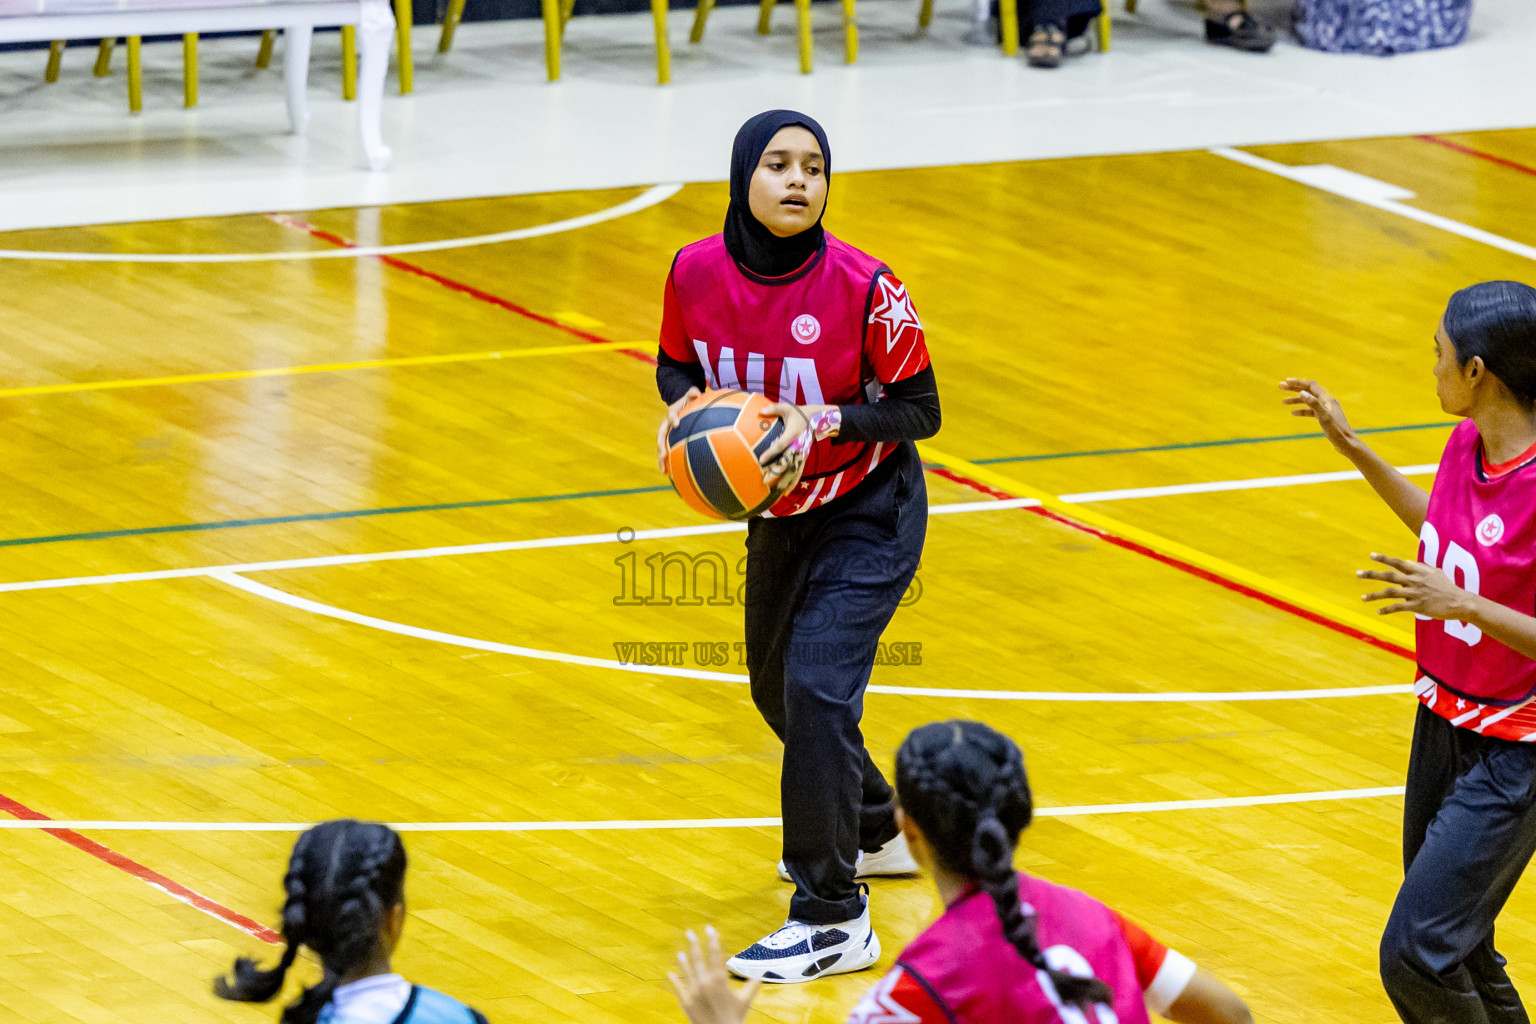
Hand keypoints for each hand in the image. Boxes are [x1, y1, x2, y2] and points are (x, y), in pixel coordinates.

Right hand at [658, 388, 701, 472]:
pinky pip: (669, 453)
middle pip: (661, 437)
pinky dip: (670, 463)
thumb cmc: (688, 401)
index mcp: (672, 413)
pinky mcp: (670, 442)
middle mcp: (667, 426)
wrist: (681, 405)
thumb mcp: (690, 395)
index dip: (673, 419)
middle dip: (661, 447)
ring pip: (662, 449)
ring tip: (664, 472)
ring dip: (662, 460)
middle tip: (663, 455)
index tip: (676, 424)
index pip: (671, 415)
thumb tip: (697, 392)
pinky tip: (673, 475)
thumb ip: (693, 393)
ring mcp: (668, 435)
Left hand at [669, 926, 760, 1023]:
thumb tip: (762, 973)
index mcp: (719, 979)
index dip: (712, 940)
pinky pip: (678, 989)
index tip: (710, 928)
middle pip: (697, 959)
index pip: (714, 954)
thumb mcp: (745, 1000)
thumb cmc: (735, 1018)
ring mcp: (693, 992)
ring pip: (686, 972)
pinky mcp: (686, 1003)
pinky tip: (670, 973)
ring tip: (680, 952)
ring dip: (683, 961)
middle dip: (693, 944)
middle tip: (689, 932)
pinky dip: (674, 981)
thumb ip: (752, 984)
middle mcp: (704, 983)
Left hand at [756, 402, 818, 487]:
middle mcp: (798, 446)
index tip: (760, 460)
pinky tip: (787, 492)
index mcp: (793, 434)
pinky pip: (798, 472)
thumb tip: (760, 410)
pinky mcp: (803, 457)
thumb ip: (774, 408)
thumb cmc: (799, 413)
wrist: (819, 419)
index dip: (771, 452)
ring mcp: (802, 453)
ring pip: (794, 470)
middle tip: (764, 480)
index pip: (780, 445)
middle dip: (776, 472)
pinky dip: (793, 482)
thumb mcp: (788, 408)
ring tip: (778, 492)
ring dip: (786, 481)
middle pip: (787, 462)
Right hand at [1279, 378, 1355, 455]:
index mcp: (1327, 398)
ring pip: (1308, 400)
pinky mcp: (1324, 416)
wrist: (1346, 442)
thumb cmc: (1336, 430)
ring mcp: (1326, 408)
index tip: (1286, 382)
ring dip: (1296, 400)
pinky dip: (1302, 410)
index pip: (1310, 385)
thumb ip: (1313, 404)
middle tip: (1281, 386)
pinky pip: (1311, 410)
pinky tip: (1293, 413)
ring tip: (1283, 402)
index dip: (1298, 382)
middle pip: (1308, 390)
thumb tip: (1302, 393)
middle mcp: (1326, 401)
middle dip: (1294, 388)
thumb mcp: (1324, 417)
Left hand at [1358, 553, 1476, 619]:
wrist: (1460, 602)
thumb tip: (1407, 561)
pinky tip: (1379, 612)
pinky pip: (1398, 607)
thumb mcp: (1436, 572)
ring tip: (1362, 598)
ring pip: (1390, 592)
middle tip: (1357, 574)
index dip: (1384, 559)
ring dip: (1375, 595)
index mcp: (1418, 572)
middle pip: (1389, 576)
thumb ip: (1420, 567)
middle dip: (1372, 574)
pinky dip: (1387, 609)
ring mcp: (1415, 593)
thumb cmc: (1447, 587)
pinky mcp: (1418, 606)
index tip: (1371, 556)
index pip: (1397, 563)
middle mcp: (1414, 581)